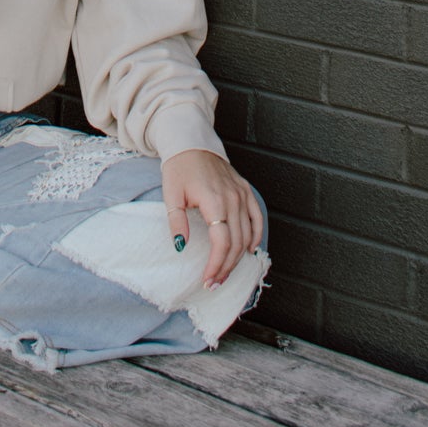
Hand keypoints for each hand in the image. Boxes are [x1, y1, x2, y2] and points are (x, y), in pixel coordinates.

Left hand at [162, 150, 261, 288]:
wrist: (191, 143)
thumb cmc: (179, 168)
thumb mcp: (171, 194)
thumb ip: (176, 221)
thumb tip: (180, 246)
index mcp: (213, 200)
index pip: (221, 242)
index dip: (215, 265)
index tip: (207, 280)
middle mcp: (232, 199)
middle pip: (236, 243)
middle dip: (226, 267)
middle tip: (214, 283)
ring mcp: (241, 194)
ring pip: (247, 234)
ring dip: (238, 257)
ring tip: (225, 272)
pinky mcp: (245, 190)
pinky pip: (257, 217)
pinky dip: (256, 235)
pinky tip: (249, 249)